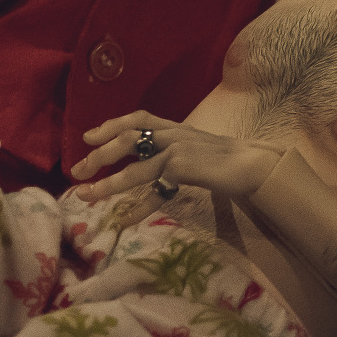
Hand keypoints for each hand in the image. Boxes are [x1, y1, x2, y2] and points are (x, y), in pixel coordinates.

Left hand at [72, 111, 283, 203]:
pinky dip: (138, 206)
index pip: (139, 117)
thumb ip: (176, 152)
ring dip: (108, 183)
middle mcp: (175, 134)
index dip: (111, 124)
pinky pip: (155, 190)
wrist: (258, 166)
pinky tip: (125, 219)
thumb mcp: (198, 150)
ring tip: (87, 196)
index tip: (89, 136)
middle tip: (78, 170)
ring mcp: (179, 151)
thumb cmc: (231, 162)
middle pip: (128, 138)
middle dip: (99, 154)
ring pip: (135, 168)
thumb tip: (156, 165)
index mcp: (177, 127)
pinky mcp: (185, 169)